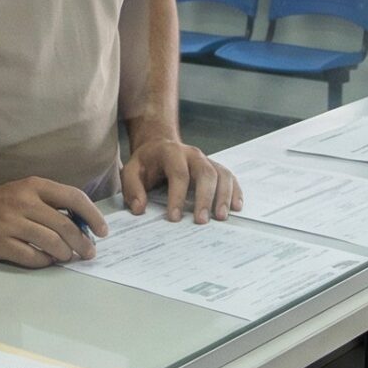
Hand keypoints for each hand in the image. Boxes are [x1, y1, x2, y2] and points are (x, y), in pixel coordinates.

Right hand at [0, 178, 108, 267]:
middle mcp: (23, 201)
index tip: (103, 231)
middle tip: (89, 252)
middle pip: (65, 226)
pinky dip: (45, 261)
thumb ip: (52, 204)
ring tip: (67, 256)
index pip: (73, 198)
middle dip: (83, 242)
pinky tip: (47, 260)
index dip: (93, 216)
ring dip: (65, 253)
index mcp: (34, 186)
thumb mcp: (27, 192)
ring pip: (51, 243)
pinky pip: (32, 256)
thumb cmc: (2, 202)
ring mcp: (9, 222)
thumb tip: (84, 225)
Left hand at [121, 138, 239, 223]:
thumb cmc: (146, 163)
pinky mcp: (215, 168)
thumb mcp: (131, 171)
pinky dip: (235, 191)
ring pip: (221, 174)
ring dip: (224, 196)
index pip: (178, 174)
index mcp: (171, 152)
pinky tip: (236, 207)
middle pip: (205, 173)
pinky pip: (229, 177)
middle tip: (201, 221)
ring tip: (221, 217)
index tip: (174, 218)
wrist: (159, 146)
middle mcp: (193, 154)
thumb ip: (132, 188)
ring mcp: (206, 160)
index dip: (177, 196)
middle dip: (205, 198)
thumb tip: (139, 208)